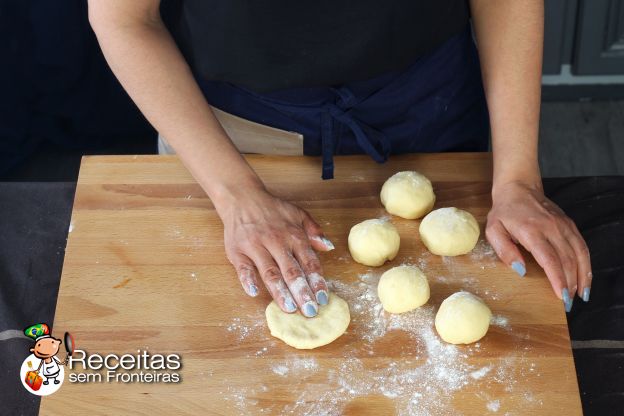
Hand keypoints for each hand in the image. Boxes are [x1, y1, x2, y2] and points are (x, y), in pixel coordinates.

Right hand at [218, 187, 333, 316]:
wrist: (241, 197)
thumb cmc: (271, 209)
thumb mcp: (298, 214)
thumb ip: (314, 231)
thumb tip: (328, 247)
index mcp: (293, 235)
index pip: (308, 262)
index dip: (317, 282)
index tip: (323, 299)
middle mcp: (276, 242)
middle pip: (291, 271)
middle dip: (302, 292)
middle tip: (310, 311)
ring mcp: (255, 247)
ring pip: (270, 272)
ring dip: (280, 291)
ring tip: (289, 308)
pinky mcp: (237, 251)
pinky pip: (243, 267)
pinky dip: (248, 280)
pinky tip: (254, 292)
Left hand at [486, 181, 591, 311]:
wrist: (518, 188)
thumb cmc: (504, 212)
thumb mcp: (493, 230)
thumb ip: (504, 250)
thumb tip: (520, 269)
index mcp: (532, 231)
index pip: (549, 259)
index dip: (557, 279)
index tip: (561, 297)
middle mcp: (551, 228)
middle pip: (567, 260)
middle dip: (570, 284)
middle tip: (568, 303)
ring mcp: (563, 225)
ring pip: (579, 254)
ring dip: (582, 277)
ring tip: (580, 296)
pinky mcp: (569, 225)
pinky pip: (582, 247)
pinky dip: (586, 264)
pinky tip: (585, 278)